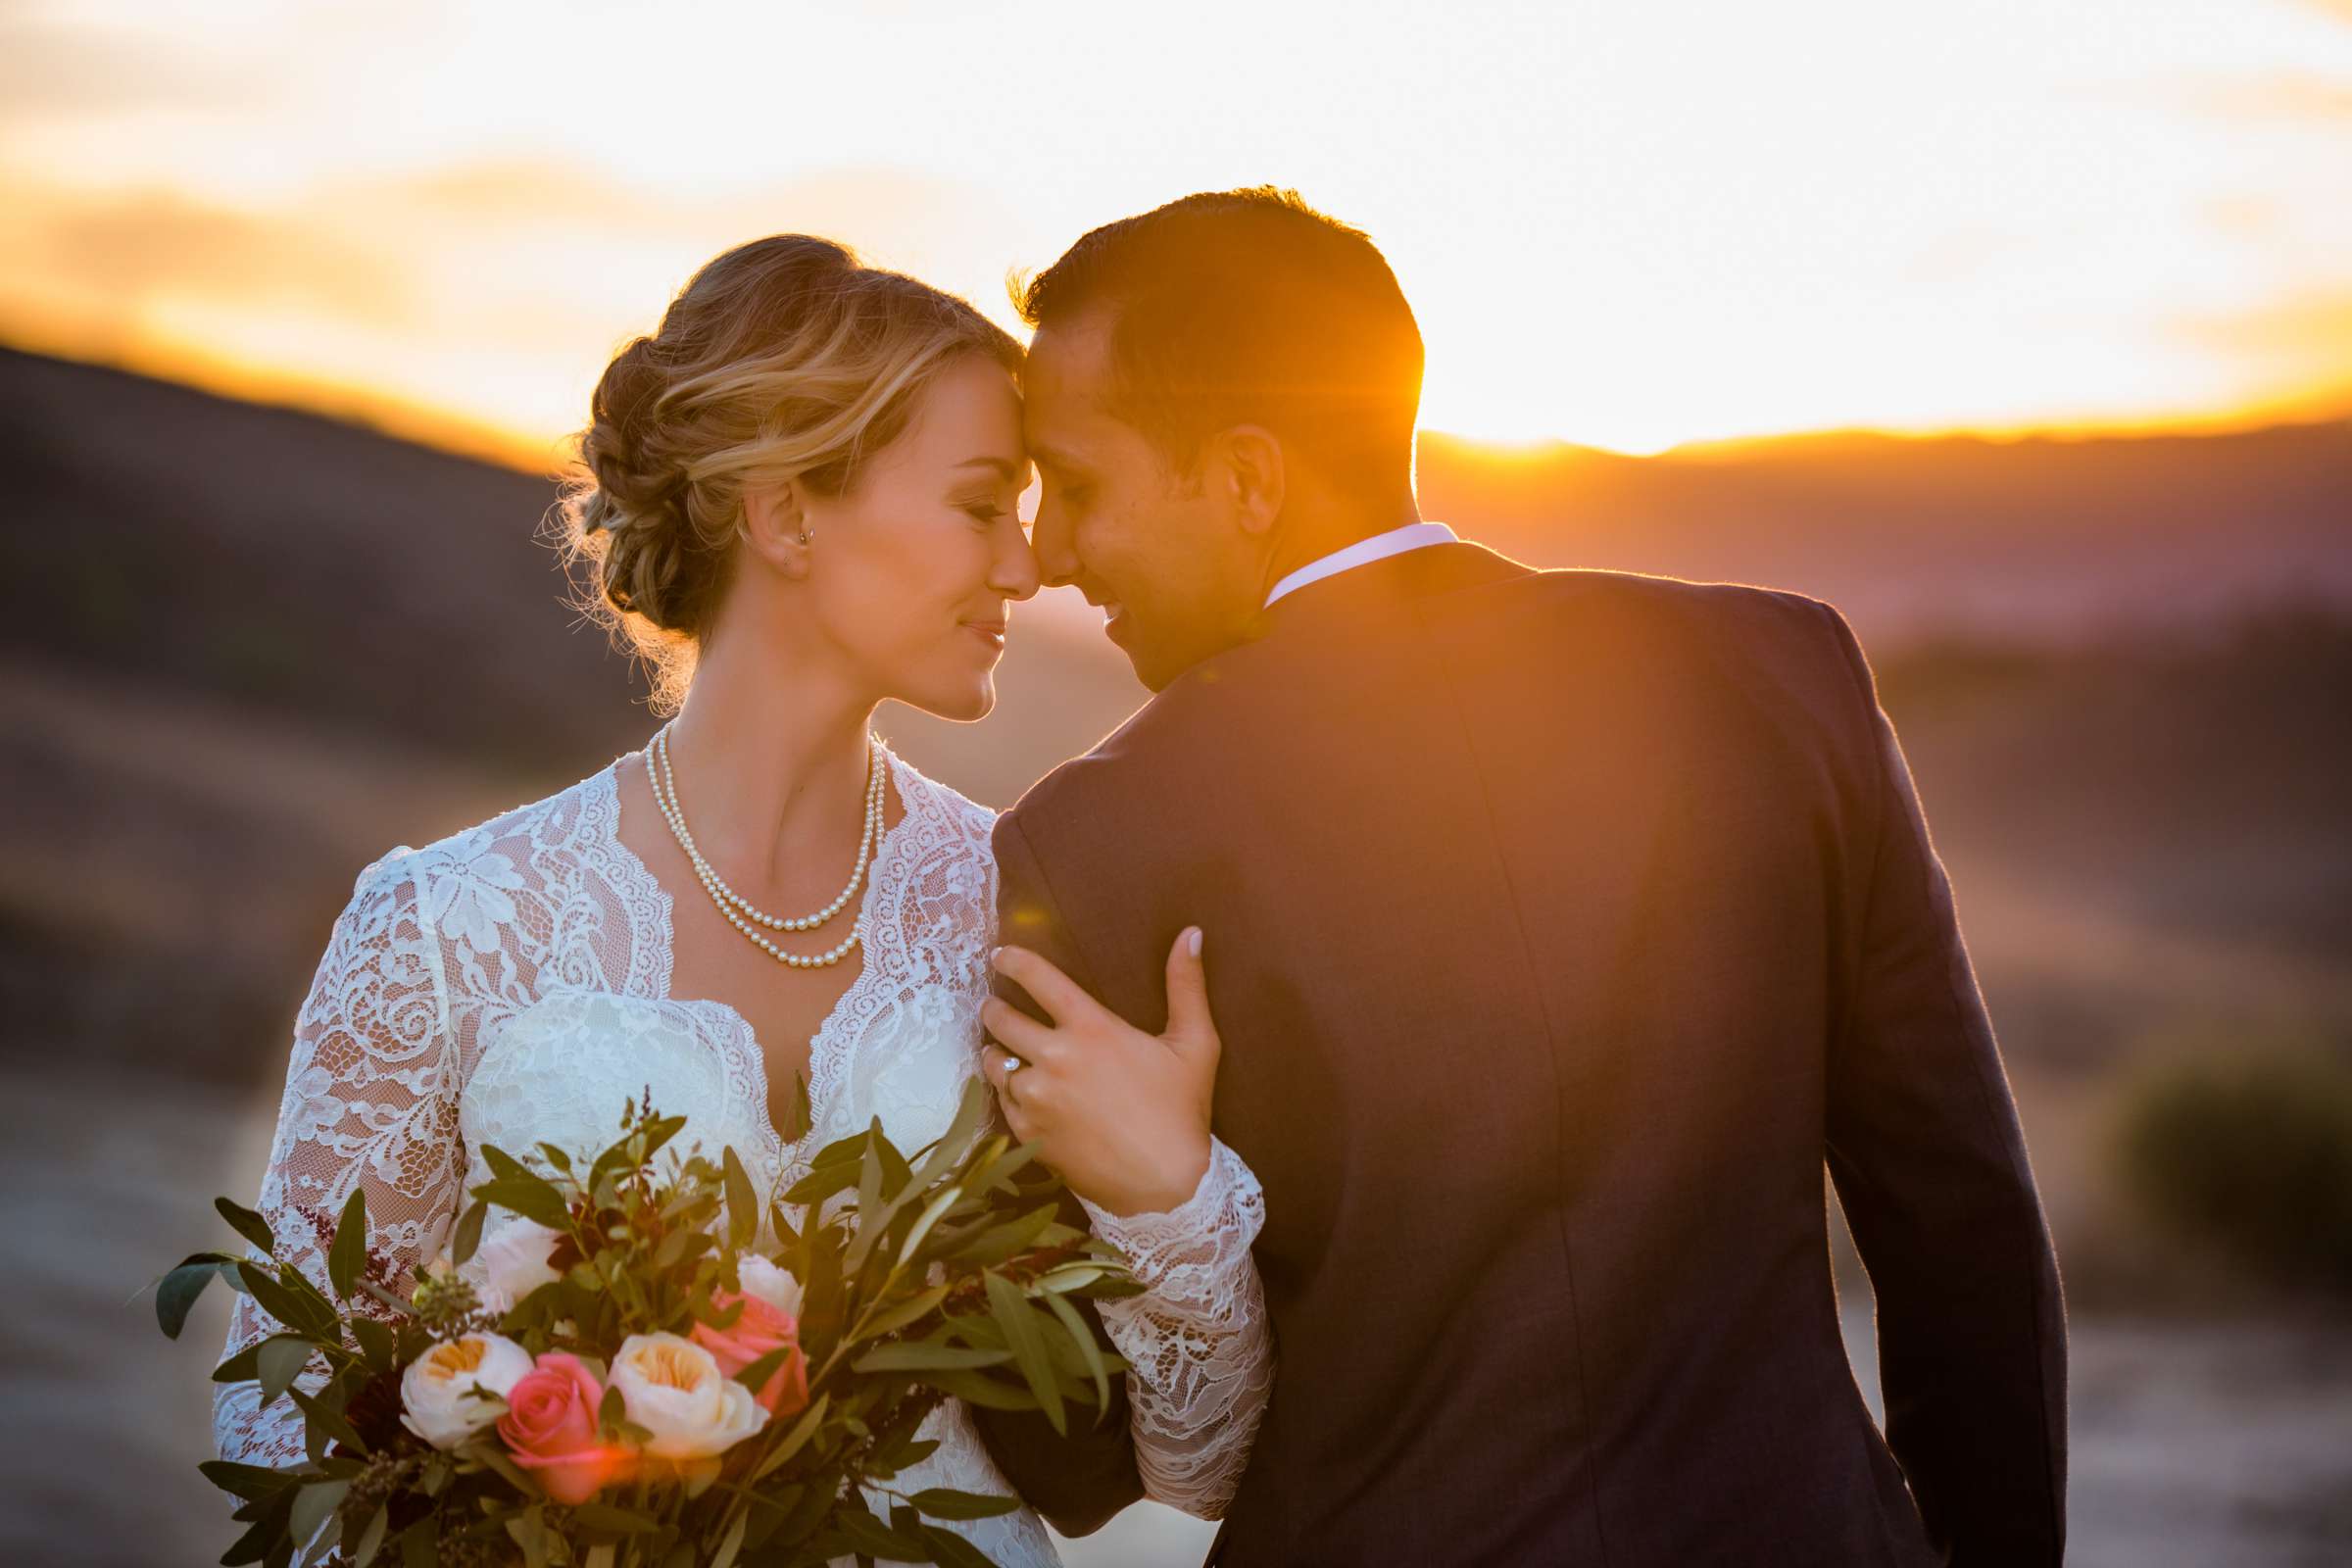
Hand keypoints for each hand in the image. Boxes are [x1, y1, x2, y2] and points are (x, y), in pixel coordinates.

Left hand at [980, 928, 1218, 1217]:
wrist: (1163, 1187)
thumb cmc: (1181, 1111)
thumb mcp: (1195, 1043)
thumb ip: (1187, 985)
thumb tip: (1192, 933)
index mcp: (1091, 1028)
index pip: (1037, 979)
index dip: (1013, 961)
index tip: (1000, 956)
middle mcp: (1054, 1058)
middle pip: (1001, 1017)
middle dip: (995, 1006)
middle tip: (996, 1005)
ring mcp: (1035, 1098)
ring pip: (993, 1061)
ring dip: (995, 1050)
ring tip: (1000, 1049)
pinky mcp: (1026, 1132)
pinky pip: (1000, 1100)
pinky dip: (1005, 1091)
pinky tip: (1015, 1090)